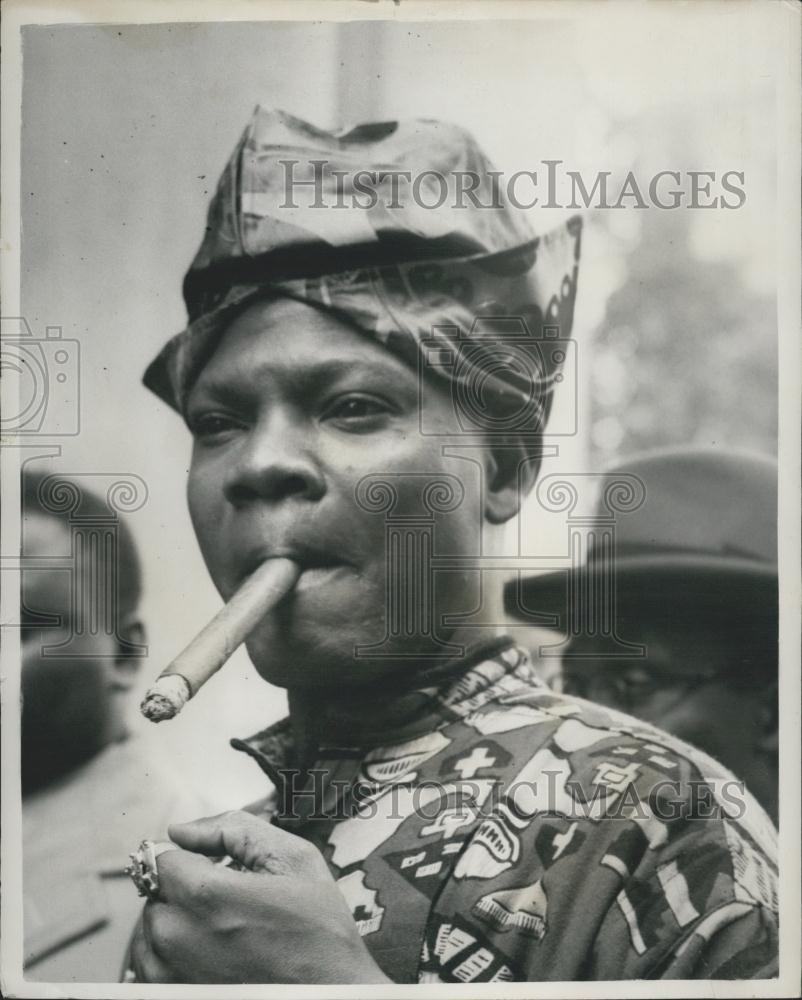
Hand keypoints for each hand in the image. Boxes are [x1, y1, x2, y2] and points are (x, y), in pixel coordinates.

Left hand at [129, 810, 390, 983]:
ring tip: (222, 930)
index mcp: (209, 897)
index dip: (194, 858)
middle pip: (156, 895)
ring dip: (177, 923)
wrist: (332, 993)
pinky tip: (210, 955)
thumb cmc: (319, 932)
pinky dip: (172, 956)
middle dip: (186, 890)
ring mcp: (174, 976)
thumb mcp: (294, 859)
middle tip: (227, 901)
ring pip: (151, 932)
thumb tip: (183, 831)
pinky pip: (151, 968)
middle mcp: (180, 939)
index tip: (218, 869)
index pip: (164, 859)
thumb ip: (235, 830)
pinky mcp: (175, 997)